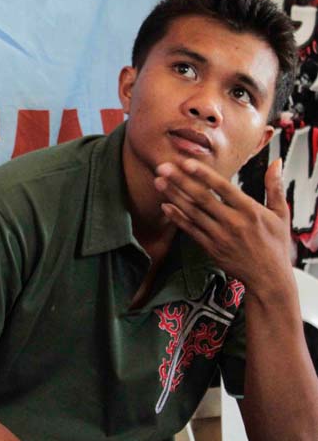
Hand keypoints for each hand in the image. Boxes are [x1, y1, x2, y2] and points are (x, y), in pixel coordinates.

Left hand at [153, 158, 291, 291]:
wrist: (269, 278)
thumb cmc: (275, 244)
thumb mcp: (281, 214)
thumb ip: (275, 187)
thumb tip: (276, 162)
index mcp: (250, 211)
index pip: (224, 188)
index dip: (204, 175)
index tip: (186, 162)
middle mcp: (234, 223)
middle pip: (202, 198)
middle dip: (181, 181)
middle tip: (162, 167)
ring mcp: (220, 237)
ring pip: (193, 213)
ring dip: (174, 196)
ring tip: (158, 182)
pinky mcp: (211, 248)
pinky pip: (191, 230)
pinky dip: (177, 218)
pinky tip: (165, 206)